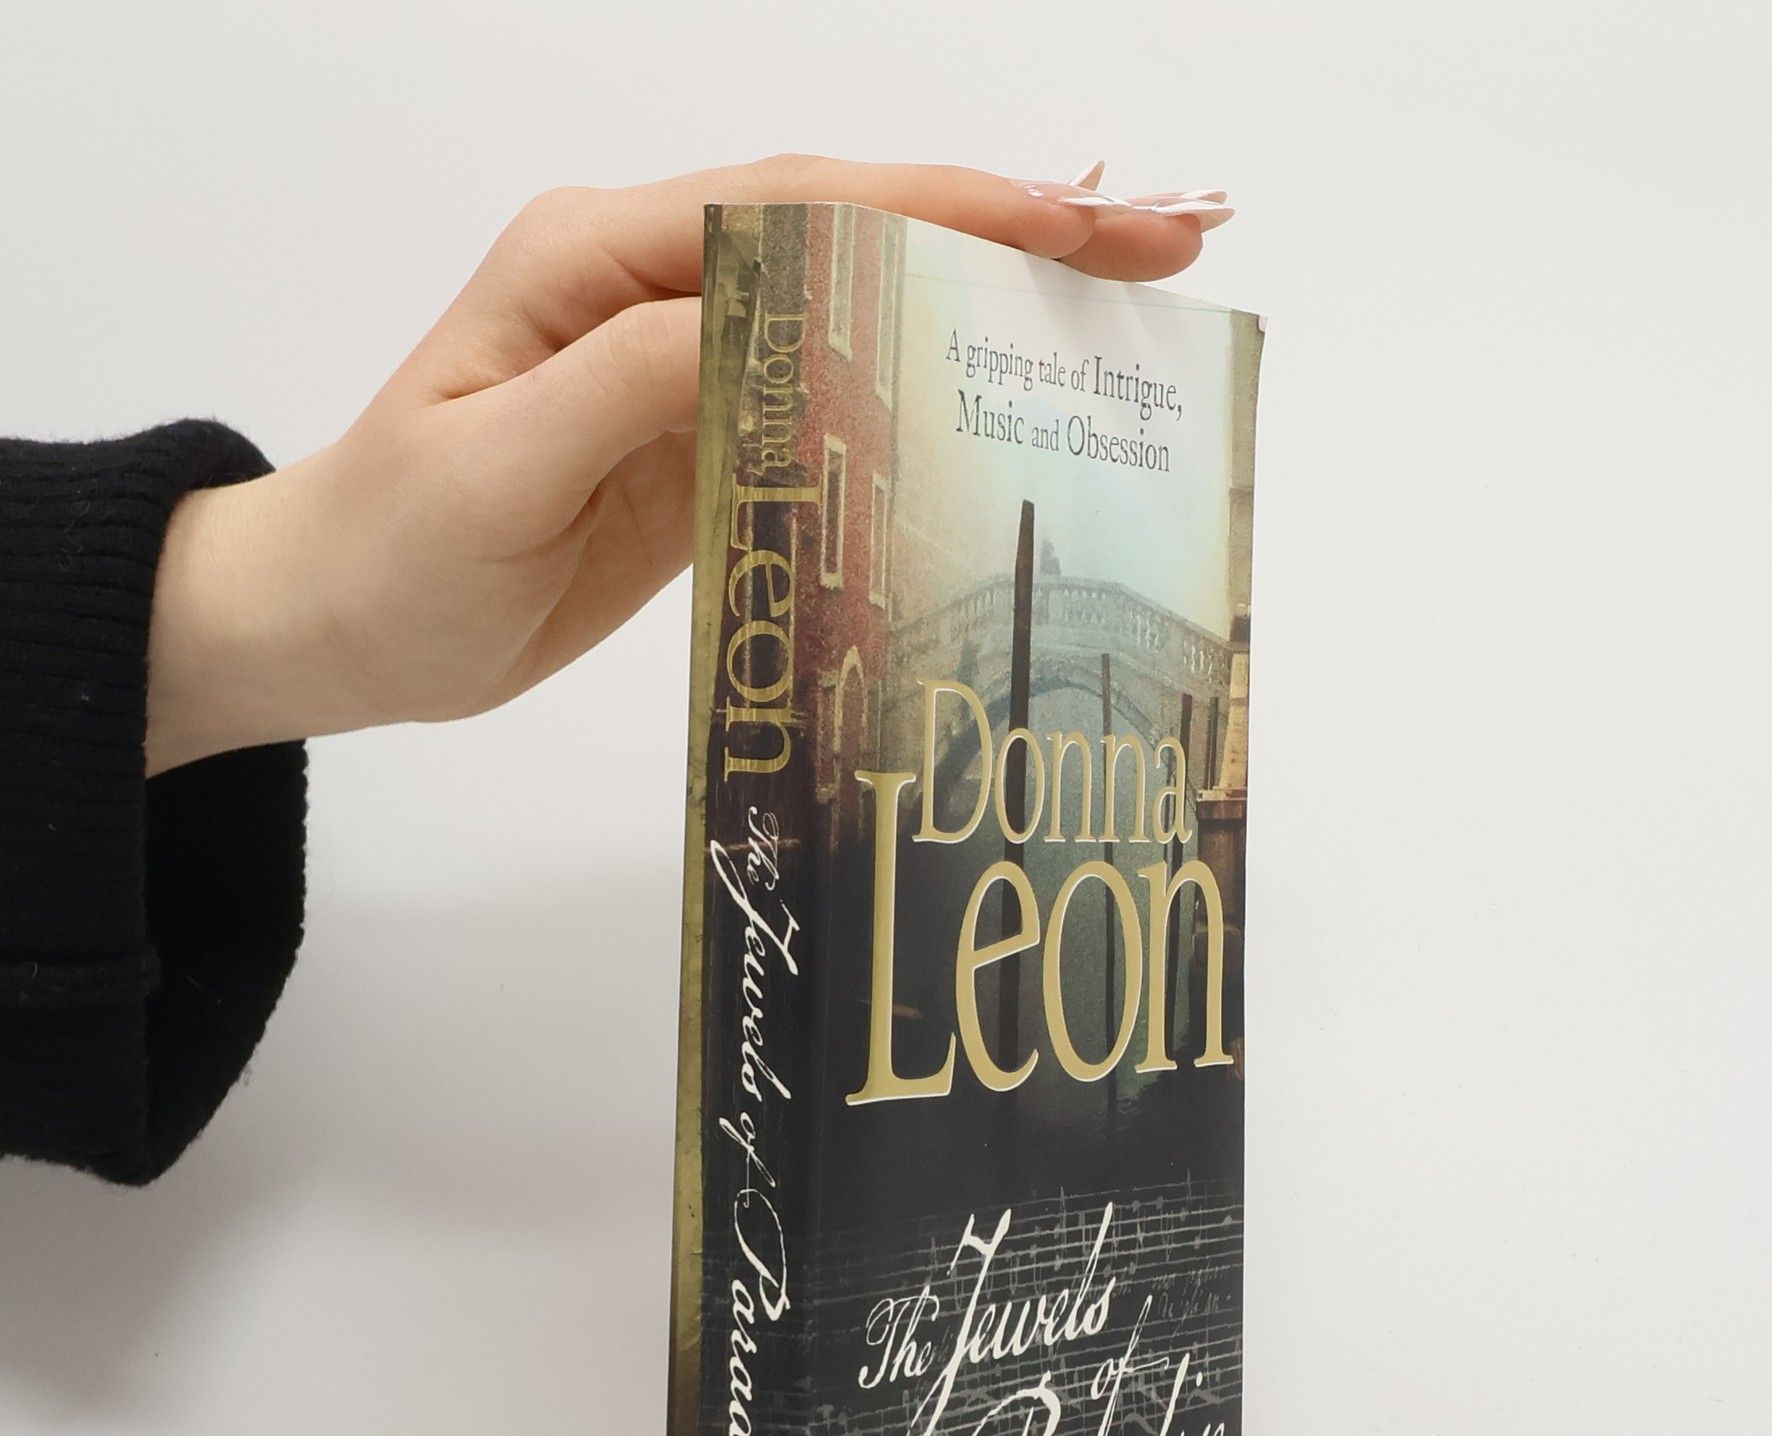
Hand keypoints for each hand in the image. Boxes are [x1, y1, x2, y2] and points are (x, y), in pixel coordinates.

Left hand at [146, 156, 1231, 774]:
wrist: (339, 625)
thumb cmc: (392, 550)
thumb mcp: (500, 465)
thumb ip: (638, 384)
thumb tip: (783, 320)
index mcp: (602, 258)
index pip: (803, 205)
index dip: (950, 207)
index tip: (1081, 222)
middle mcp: (657, 288)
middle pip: (860, 232)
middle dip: (1012, 230)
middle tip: (1164, 239)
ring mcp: (688, 364)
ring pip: (864, 309)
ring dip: (988, 302)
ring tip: (1119, 306)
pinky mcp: (705, 440)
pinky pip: (835, 400)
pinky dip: (927, 389)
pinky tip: (1003, 402)